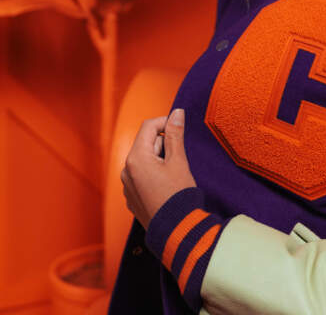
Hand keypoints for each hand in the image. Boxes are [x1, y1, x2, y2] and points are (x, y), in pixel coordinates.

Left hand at [121, 108, 195, 229]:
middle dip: (163, 144)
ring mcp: (127, 186)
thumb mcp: (179, 161)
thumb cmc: (178, 195)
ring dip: (159, 159)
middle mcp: (126, 170)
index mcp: (136, 158)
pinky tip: (167, 186)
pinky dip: (153, 173)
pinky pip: (141, 176)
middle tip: (180, 157)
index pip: (149, 126)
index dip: (165, 122)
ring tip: (174, 173)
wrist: (176, 231)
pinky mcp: (131, 198)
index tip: (180, 128)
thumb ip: (175, 134)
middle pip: (145, 143)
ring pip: (143, 160)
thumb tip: (176, 112)